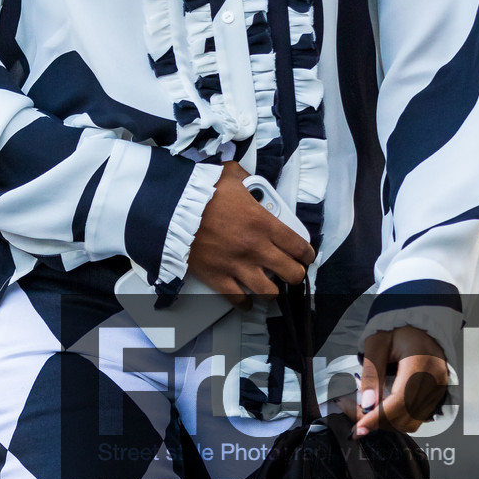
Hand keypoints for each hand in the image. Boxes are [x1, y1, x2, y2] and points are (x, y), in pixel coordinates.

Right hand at [189, 162, 313, 303]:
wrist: (171, 209)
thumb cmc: (200, 192)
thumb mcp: (230, 175)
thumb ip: (247, 179)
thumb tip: (250, 181)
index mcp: (264, 223)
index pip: (299, 246)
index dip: (307, 255)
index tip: (305, 256)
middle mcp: (255, 248)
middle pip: (291, 274)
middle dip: (295, 274)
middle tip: (291, 271)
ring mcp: (237, 266)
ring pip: (268, 292)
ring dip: (273, 291)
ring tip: (270, 287)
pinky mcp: (217, 278)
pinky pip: (238, 300)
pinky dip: (245, 303)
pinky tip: (247, 300)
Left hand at [354, 325, 448, 436]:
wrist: (420, 326)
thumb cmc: (399, 330)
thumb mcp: (377, 343)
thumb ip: (371, 373)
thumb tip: (367, 403)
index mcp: (421, 363)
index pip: (400, 401)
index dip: (378, 418)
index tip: (357, 427)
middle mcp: (434, 380)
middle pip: (404, 416)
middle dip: (375, 421)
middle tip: (351, 410)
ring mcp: (437, 390)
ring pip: (409, 422)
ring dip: (384, 423)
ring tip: (364, 410)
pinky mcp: (435, 397)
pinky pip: (415, 418)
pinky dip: (395, 420)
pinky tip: (380, 410)